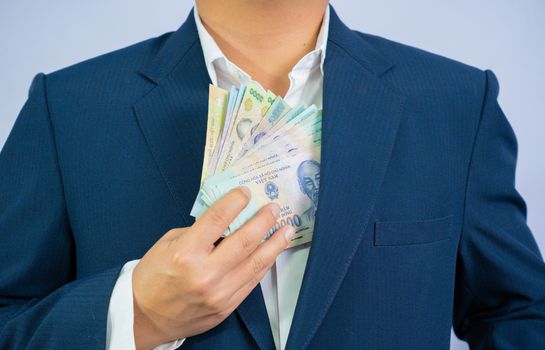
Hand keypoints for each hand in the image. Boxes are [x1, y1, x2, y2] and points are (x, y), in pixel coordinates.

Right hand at [132, 187, 293, 348]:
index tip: (246, 192)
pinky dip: (264, 265)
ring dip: (274, 244)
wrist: (145, 318)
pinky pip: (252, 282)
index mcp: (186, 253)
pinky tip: (272, 253)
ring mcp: (219, 293)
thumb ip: (198, 232)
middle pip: (245, 241)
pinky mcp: (226, 307)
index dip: (235, 202)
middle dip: (263, 221)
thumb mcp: (169, 244)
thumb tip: (226, 220)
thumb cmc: (153, 275)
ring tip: (286, 230)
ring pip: (256, 264)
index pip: (217, 219)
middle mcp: (205, 273)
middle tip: (274, 208)